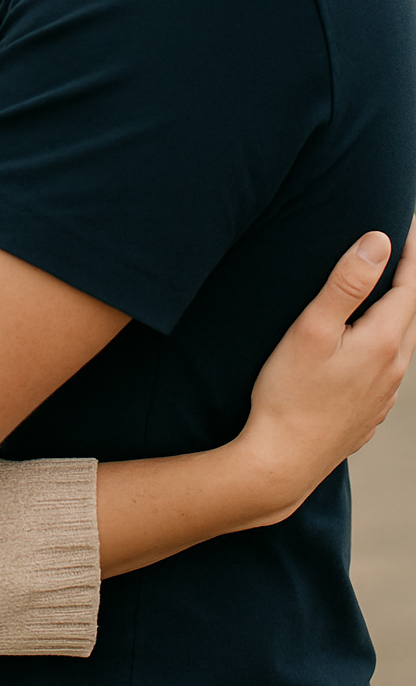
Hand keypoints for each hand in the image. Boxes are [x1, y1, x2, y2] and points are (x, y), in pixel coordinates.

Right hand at [239, 225, 415, 521]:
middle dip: (407, 278)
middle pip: (410, 312)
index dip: (410, 252)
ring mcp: (384, 394)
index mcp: (384, 342)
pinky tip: (364, 343)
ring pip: (401, 341)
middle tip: (399, 247)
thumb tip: (378, 242)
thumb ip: (346, 284)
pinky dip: (384, 342)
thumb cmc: (289, 394)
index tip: (405, 222)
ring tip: (383, 288)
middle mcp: (394, 369)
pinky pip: (387, 367)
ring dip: (396, 310)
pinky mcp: (369, 412)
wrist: (282, 462)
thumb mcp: (311, 330)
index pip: (410, 285)